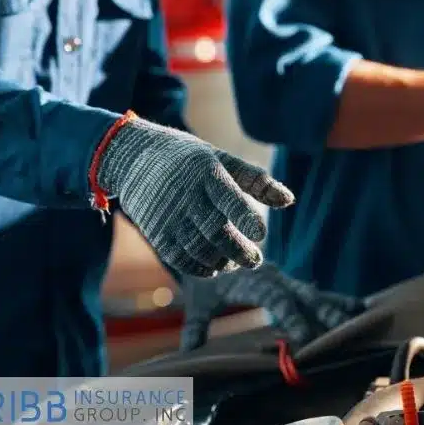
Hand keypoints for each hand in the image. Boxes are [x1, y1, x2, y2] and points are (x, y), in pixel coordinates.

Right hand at [96, 118, 293, 277]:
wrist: (133, 157)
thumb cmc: (189, 159)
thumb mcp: (221, 159)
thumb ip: (256, 180)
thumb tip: (289, 201)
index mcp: (206, 173)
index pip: (229, 198)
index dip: (246, 218)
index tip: (261, 234)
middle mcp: (186, 195)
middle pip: (216, 230)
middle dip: (239, 250)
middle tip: (255, 260)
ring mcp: (168, 215)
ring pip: (199, 248)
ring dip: (222, 261)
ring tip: (235, 262)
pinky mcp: (156, 231)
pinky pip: (180, 257)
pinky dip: (200, 267)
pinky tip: (215, 267)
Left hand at [179, 263, 364, 350]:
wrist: (204, 239)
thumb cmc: (202, 275)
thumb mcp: (198, 298)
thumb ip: (196, 323)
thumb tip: (188, 351)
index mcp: (252, 278)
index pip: (275, 299)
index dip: (290, 316)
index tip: (303, 337)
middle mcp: (273, 277)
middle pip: (302, 295)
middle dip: (324, 311)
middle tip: (343, 327)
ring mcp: (284, 280)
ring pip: (313, 294)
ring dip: (335, 306)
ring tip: (361, 315)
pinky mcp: (288, 285)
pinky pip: (314, 295)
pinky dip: (336, 302)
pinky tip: (358, 309)